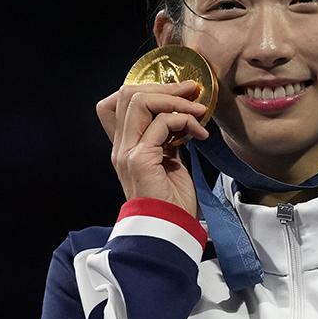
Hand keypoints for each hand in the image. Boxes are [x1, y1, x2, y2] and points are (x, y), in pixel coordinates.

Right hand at [95, 80, 209, 217]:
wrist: (171, 231)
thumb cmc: (173, 202)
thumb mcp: (170, 162)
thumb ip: (168, 139)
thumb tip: (182, 116)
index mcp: (124, 147)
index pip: (117, 103)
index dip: (147, 90)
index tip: (177, 94)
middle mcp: (120, 147)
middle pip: (127, 94)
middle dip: (164, 87)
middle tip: (192, 92)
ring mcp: (127, 152)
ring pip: (140, 100)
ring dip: (175, 100)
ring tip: (198, 112)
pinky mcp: (140, 159)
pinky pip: (162, 122)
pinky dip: (185, 120)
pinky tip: (200, 134)